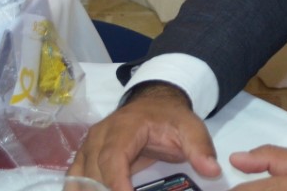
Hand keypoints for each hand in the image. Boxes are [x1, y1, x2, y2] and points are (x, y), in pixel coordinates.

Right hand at [68, 82, 221, 190]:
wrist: (155, 104)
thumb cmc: (171, 118)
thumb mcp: (190, 128)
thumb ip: (200, 148)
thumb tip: (212, 170)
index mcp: (124, 127)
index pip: (113, 158)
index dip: (116, 183)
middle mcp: (99, 136)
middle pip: (93, 172)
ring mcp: (88, 146)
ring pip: (79, 178)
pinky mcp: (84, 157)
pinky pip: (74, 180)